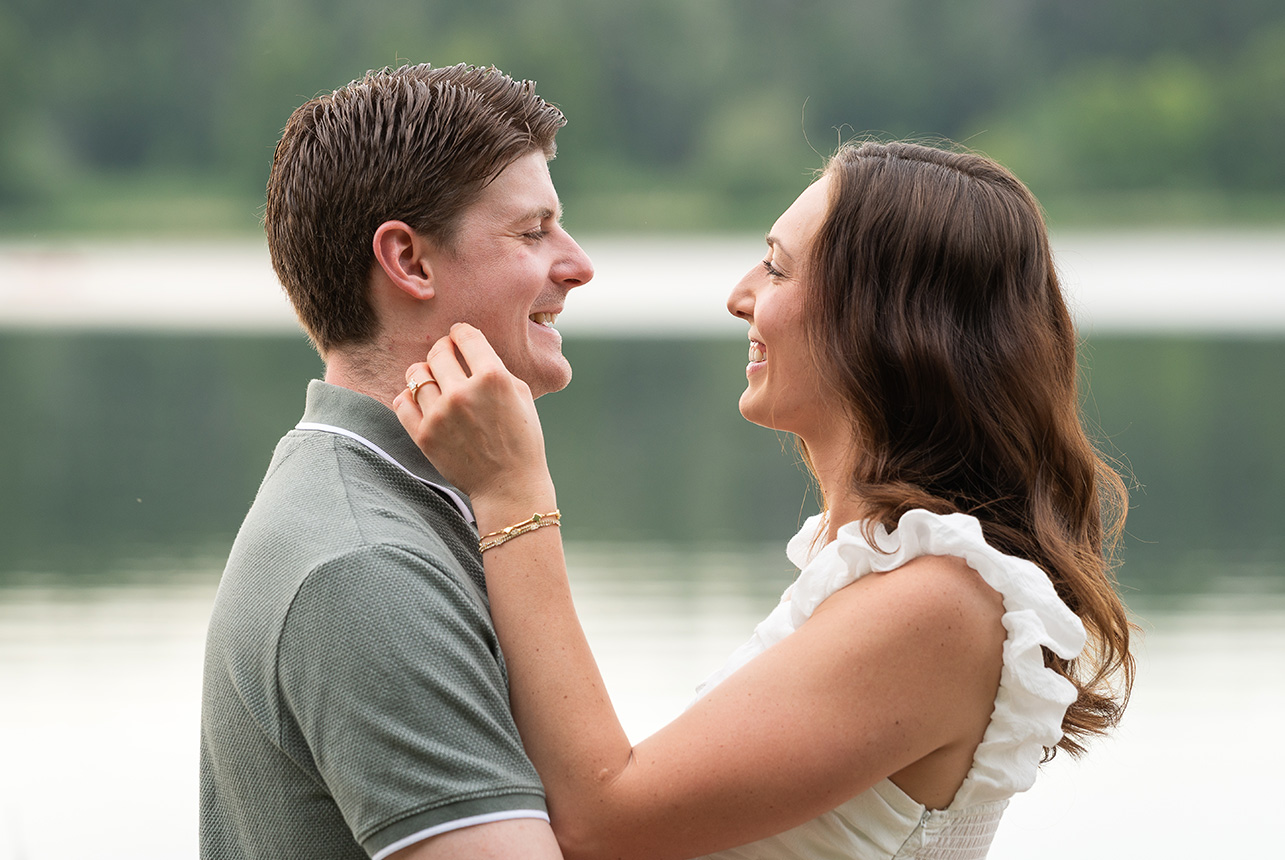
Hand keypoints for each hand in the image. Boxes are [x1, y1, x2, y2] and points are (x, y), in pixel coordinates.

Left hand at [393, 324, 554, 511]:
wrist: (509, 485)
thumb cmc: (521, 439)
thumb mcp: (521, 394)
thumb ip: (495, 367)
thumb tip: (470, 347)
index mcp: (493, 377)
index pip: (465, 335)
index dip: (461, 332)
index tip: (459, 336)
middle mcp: (463, 392)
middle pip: (437, 352)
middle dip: (442, 349)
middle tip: (447, 357)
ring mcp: (440, 414)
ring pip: (416, 374)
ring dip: (425, 373)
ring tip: (434, 381)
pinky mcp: (424, 435)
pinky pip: (402, 401)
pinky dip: (410, 397)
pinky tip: (423, 401)